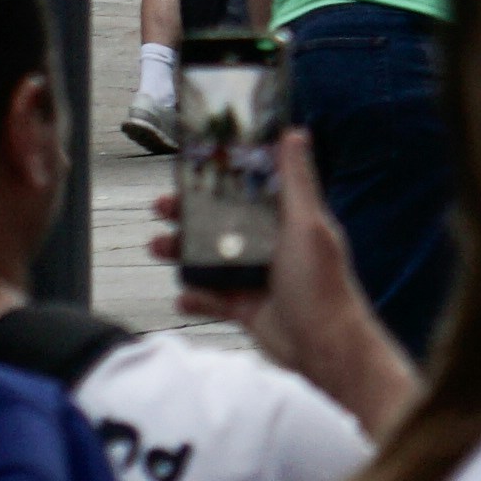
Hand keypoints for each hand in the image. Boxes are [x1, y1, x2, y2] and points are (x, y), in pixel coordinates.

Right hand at [176, 129, 416, 434]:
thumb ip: (297, 181)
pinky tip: (182, 295)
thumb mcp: (308, 225)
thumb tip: (294, 133)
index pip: (246, 192)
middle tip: (161, 208)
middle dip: (188, 216)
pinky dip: (194, 297)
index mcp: (285, 221)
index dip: (218, 180)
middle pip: (220, 224)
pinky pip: (211, 299)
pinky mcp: (245, 308)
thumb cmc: (322, 284)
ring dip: (181, 254)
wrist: (323, 348)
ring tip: (158, 248)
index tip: (190, 168)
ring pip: (208, 260)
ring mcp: (255, 278)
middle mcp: (269, 246)